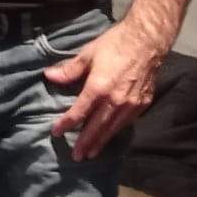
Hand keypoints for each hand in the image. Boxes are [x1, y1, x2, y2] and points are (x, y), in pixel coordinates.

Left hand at [47, 16, 168, 160]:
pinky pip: (126, 122)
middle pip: (96, 127)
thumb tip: (49, 76)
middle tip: (76, 156)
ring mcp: (130, 105)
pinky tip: (110, 135)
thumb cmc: (115, 44)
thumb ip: (69, 70)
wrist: (148, 40)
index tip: (56, 132)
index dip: (66, 124)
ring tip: (92, 152)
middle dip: (85, 143)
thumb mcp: (88, 54)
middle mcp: (115, 101)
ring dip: (101, 142)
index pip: (78, 113)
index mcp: (98, 88)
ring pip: (113, 129)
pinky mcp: (142, 104)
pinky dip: (116, 131)